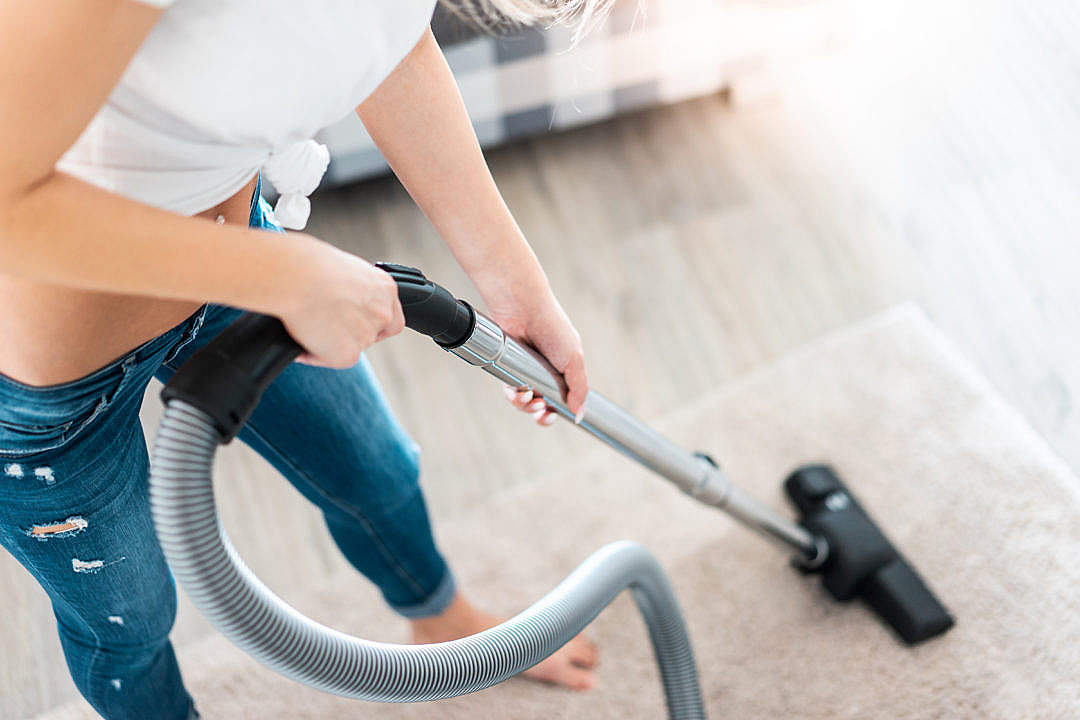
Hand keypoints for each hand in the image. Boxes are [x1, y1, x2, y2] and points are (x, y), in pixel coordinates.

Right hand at [276, 241, 403, 366]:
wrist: (296, 277)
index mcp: (384, 288)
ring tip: (308, 325)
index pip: (391, 317)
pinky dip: (314, 354)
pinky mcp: (348, 354)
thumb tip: (341, 299)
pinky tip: (302, 338)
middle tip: (327, 324)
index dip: (373, 323)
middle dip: (352, 333)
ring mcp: (367, 335)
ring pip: (351, 347)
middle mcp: (382, 313)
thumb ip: (353, 289)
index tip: (356, 322)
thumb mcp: (344, 269)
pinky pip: (331, 359)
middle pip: (373, 334)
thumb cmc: (310, 265)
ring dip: (333, 342)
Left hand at [491, 290, 587, 427]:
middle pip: (542, 405)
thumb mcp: (574, 360)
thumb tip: (580, 415)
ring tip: (529, 397)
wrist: (524, 309)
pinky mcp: (508, 367)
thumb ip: (579, 389)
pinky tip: (518, 390)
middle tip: (541, 413)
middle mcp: (546, 373)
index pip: (562, 400)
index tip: (552, 415)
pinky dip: (513, 395)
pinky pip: (510, 390)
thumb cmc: (553, 328)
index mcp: (565, 372)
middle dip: (540, 414)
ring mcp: (526, 371)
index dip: (556, 412)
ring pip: (524, 401)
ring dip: (526, 405)